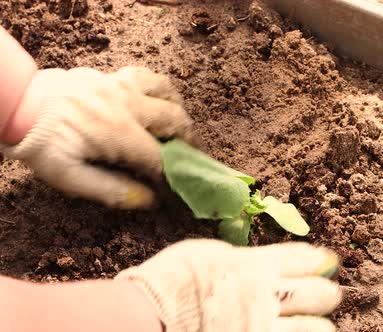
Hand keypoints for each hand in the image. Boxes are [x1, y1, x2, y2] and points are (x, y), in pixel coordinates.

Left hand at [2, 67, 191, 207]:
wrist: (17, 105)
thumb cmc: (42, 145)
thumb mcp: (69, 177)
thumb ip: (111, 189)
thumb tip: (149, 200)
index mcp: (118, 131)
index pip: (159, 157)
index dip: (172, 174)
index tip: (177, 186)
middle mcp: (126, 103)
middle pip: (173, 119)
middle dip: (188, 140)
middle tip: (192, 156)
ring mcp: (119, 84)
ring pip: (165, 90)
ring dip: (177, 108)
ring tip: (179, 124)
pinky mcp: (109, 75)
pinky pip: (145, 77)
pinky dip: (158, 90)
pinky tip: (156, 101)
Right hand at [116, 239, 341, 331]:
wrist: (148, 316)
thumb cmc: (171, 281)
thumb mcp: (207, 254)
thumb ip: (238, 258)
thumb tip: (255, 260)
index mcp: (254, 266)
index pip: (301, 259)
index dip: (318, 260)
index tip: (329, 262)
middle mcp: (266, 296)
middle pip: (315, 293)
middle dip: (327, 294)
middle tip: (331, 295)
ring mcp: (261, 328)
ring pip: (311, 329)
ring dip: (319, 326)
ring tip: (322, 325)